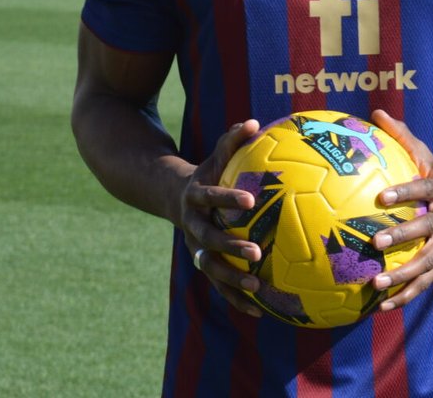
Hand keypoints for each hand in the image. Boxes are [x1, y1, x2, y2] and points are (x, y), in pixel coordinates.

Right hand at [179, 119, 264, 316]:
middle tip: (256, 251)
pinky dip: (235, 297)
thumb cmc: (207, 174)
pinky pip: (219, 285)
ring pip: (211, 268)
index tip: (250, 201)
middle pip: (209, 239)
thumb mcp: (215, 157)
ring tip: (257, 285)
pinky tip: (257, 310)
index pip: (211, 197)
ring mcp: (196, 247)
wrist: (175, 198)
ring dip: (232, 279)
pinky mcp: (204, 263)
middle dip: (231, 246)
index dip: (228, 199)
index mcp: (196, 198)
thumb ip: (232, 140)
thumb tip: (253, 121)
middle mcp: (193, 226)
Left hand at [366, 109, 432, 311]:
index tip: (382, 197)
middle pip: (429, 229)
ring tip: (376, 284)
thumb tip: (375, 113)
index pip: (426, 189)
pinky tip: (382, 305)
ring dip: (404, 275)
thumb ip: (403, 137)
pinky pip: (426, 281)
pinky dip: (407, 294)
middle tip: (375, 241)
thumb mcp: (428, 156)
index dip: (406, 192)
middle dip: (403, 236)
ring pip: (428, 262)